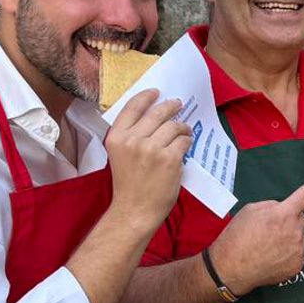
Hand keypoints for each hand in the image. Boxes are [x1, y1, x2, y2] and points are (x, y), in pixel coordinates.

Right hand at [105, 89, 191, 233]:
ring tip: (185, 130)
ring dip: (182, 127)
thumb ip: (130, 136)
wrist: (134, 210)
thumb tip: (153, 116)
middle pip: (157, 113)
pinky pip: (183, 141)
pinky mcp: (169, 159)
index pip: (132, 107)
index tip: (156, 92)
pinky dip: (187, 141)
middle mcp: (132, 140)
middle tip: (177, 104)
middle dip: (170, 106)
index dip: (146, 97)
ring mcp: (152, 149)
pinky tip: (186, 143)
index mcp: (116, 137)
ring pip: (173, 126)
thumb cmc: (128, 184)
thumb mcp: (119, 155)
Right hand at [208, 172, 303, 292]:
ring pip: (299, 236)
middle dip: (288, 221)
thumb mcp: (251, 210)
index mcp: (283, 214)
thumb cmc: (237, 237)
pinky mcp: (297, 266)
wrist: (231, 269)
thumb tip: (284, 210)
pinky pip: (297, 253)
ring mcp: (298, 250)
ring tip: (266, 246)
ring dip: (288, 238)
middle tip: (267, 230)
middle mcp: (295, 231)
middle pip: (299, 219)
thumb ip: (273, 206)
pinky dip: (287, 254)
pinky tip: (271, 257)